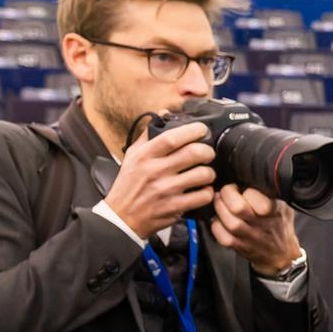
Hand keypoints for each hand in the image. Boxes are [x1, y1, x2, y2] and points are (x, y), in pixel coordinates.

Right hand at [103, 122, 216, 239]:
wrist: (122, 217)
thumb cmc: (129, 184)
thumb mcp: (133, 156)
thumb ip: (148, 134)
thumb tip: (163, 114)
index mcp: (145, 156)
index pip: (172, 137)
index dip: (192, 131)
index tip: (201, 130)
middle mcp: (155, 171)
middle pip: (194, 153)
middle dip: (208, 151)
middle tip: (208, 153)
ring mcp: (166, 190)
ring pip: (203, 174)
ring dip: (210, 173)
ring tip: (206, 173)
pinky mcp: (175, 207)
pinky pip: (203, 196)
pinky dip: (208, 192)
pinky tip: (203, 190)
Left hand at [209, 184, 300, 274]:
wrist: (281, 253)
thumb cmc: (279, 225)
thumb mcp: (283, 205)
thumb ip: (271, 192)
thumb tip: (255, 175)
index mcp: (273, 211)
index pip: (255, 195)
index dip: (244, 188)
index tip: (241, 186)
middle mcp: (262, 225)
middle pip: (238, 208)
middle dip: (227, 194)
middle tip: (226, 191)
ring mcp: (249, 237)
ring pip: (228, 222)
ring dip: (219, 208)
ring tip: (219, 201)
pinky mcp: (239, 247)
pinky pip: (222, 236)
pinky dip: (216, 225)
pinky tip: (219, 219)